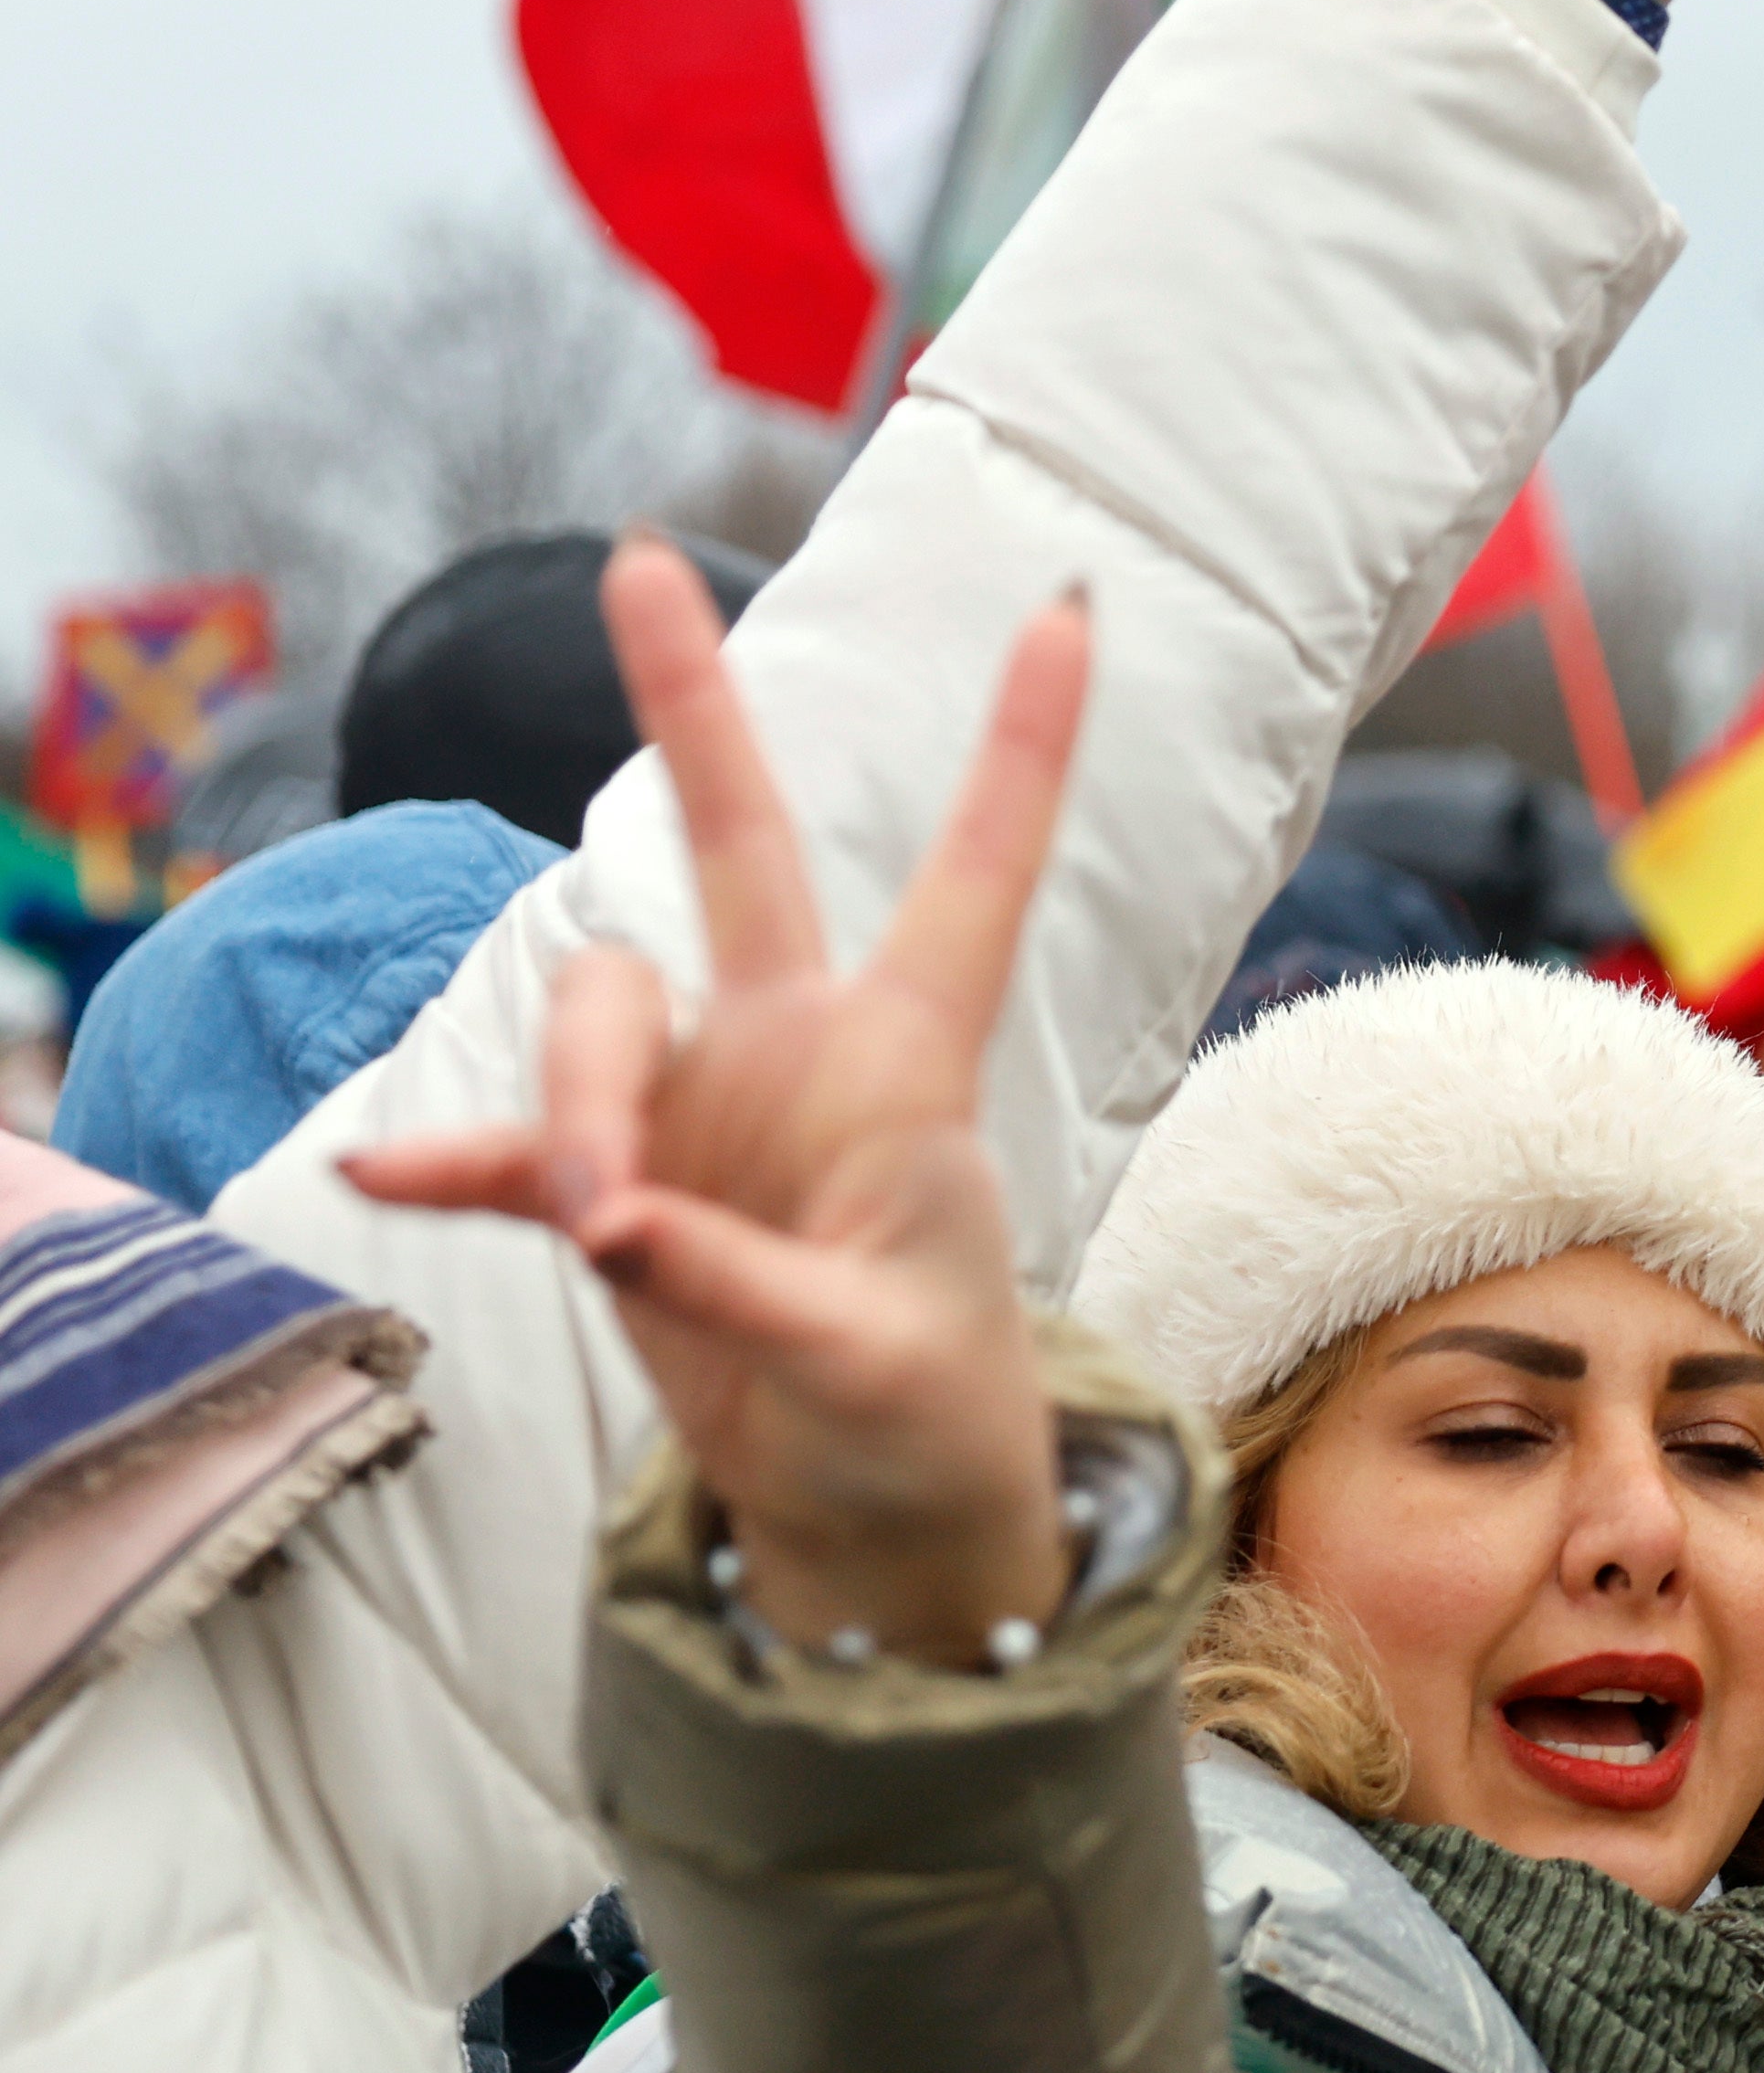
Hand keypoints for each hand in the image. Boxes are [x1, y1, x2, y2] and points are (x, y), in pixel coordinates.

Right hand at [345, 542, 1091, 1669]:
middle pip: (744, 847)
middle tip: (636, 561)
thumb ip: (747, 1288)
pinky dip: (463, 1165)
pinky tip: (383, 1179)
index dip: (1024, 747)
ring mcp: (702, 1106)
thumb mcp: (875, 1362)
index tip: (1072, 606)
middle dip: (688, 707)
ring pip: (601, 1015)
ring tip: (608, 1228)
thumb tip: (610, 1224)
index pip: (977, 876)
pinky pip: (513, 1149)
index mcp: (912, 1065)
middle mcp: (803, 1049)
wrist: (875, 1510)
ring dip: (580, 1104)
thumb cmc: (929, 1418)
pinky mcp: (617, 1187)